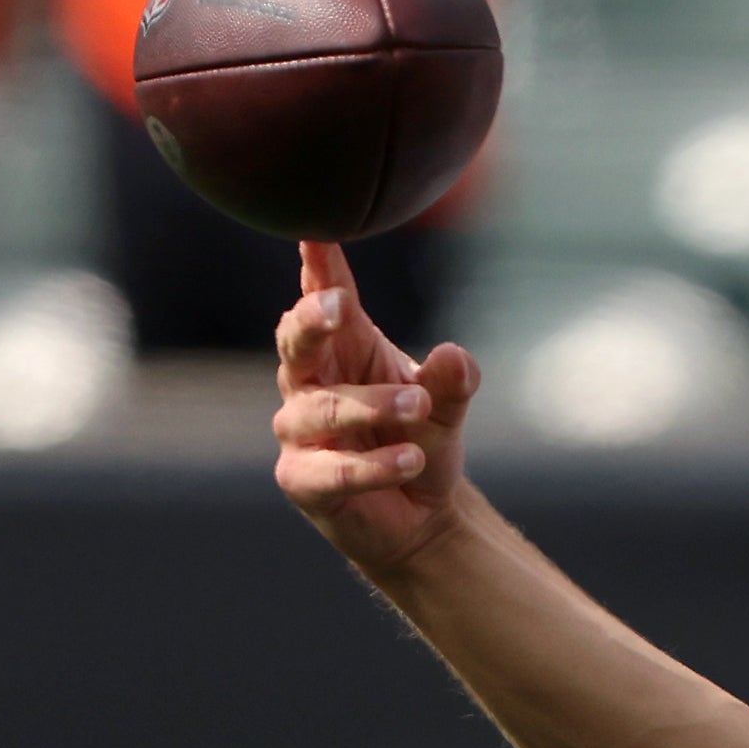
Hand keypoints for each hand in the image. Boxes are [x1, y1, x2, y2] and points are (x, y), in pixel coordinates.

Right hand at [272, 242, 480, 574]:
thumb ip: (452, 380)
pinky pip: (327, 471)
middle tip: (340, 306)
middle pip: (295, 341)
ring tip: (420, 408)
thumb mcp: (447, 407)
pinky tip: (409, 461)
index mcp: (345, 348)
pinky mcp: (303, 481)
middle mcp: (312, 383)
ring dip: (369, 405)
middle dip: (313, 319)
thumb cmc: (420, 441)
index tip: (315, 230)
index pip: (326, 298)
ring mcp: (301, 432)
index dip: (318, 266)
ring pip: (319, 409)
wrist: (422, 517)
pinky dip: (370, 467)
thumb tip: (453, 355)